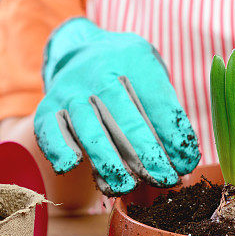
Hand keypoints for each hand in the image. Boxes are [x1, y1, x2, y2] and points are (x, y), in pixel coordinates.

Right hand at [34, 18, 200, 194]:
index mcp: (133, 60)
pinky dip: (58, 148)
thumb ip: (168, 115)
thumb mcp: (152, 75)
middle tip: (164, 179)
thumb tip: (184, 162)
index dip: (174, 136)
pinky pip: (49, 130)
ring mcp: (71, 91)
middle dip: (147, 154)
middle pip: (125, 117)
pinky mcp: (48, 107)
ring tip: (127, 186)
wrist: (79, 50)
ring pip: (90, 130)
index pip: (157, 101)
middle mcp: (99, 72)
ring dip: (109, 162)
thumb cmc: (126, 71)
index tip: (186, 163)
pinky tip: (72, 165)